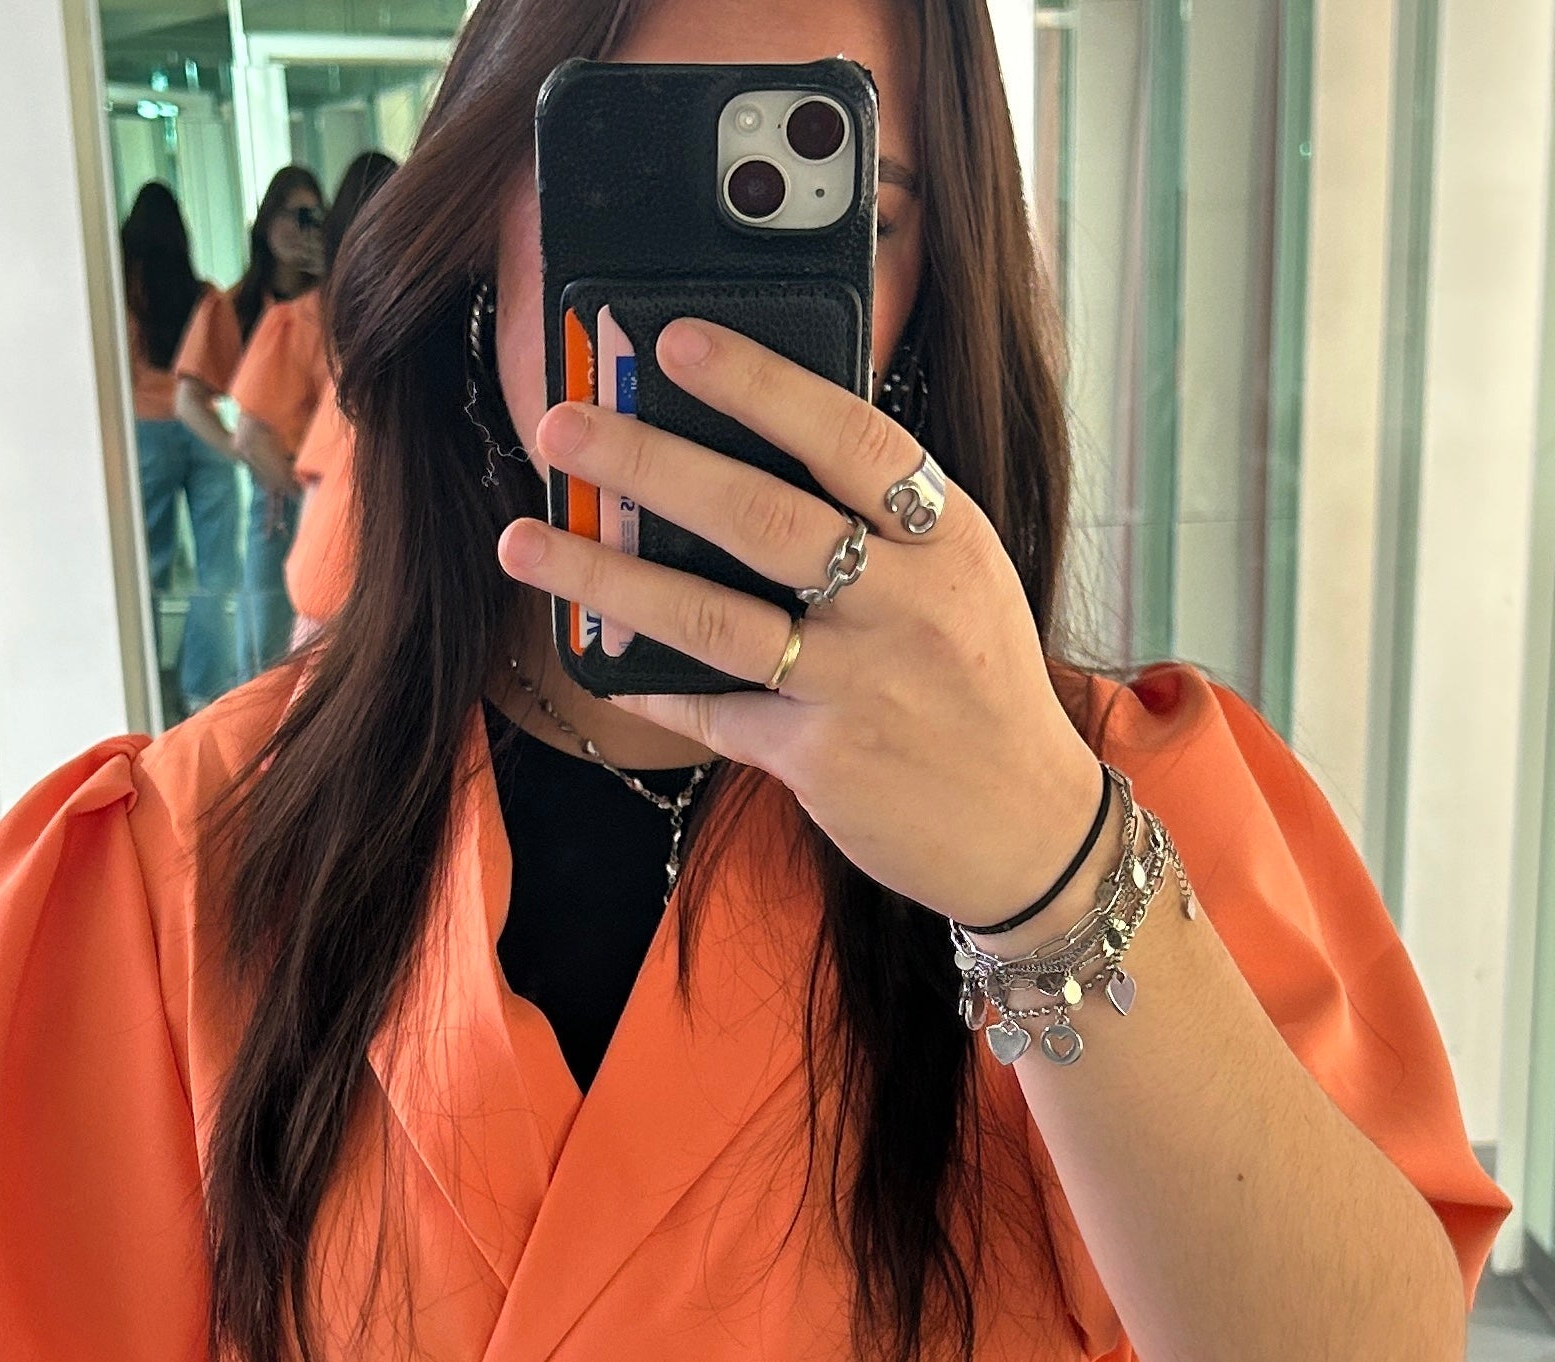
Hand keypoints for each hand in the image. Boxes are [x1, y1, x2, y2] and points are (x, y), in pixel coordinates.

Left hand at [495, 317, 1106, 936]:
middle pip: (758, 516)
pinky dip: (648, 686)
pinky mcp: (821, 759)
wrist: (1028, 828)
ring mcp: (859, 684)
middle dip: (647, 461)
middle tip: (560, 426)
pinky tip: (592, 659)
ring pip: (713, 617)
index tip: (675, 340)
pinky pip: (713, 712)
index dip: (759, 384)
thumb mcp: (963, 582)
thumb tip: (759, 452)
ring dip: (606, 573)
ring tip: (526, 540)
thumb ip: (886, 523)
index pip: (848, 437)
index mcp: (942, 539)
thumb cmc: (980, 689)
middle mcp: (903, 604)